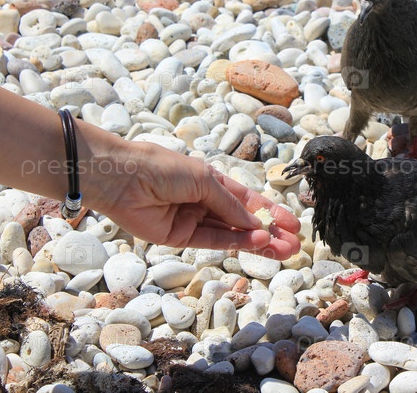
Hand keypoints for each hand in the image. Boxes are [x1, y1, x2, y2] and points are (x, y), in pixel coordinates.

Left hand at [93, 141, 301, 259]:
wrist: (121, 178)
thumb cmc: (162, 167)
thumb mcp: (204, 179)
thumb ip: (230, 204)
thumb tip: (256, 223)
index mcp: (210, 181)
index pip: (246, 200)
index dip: (269, 212)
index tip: (291, 223)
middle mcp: (204, 201)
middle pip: (242, 221)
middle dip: (269, 232)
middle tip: (295, 244)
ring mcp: (192, 220)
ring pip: (232, 234)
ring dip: (259, 242)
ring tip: (285, 250)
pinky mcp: (179, 238)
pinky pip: (213, 241)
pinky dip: (236, 243)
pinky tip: (258, 242)